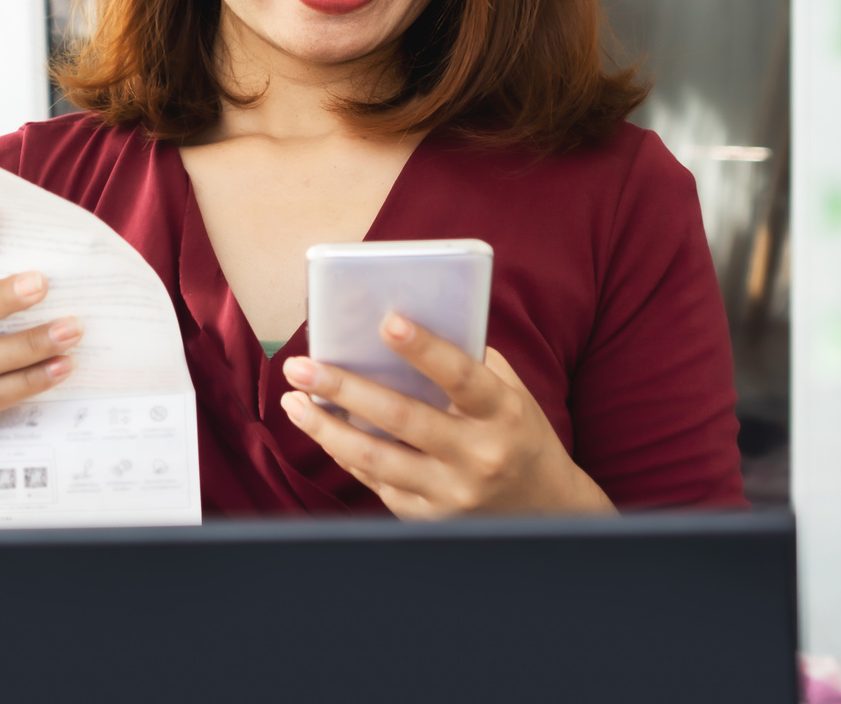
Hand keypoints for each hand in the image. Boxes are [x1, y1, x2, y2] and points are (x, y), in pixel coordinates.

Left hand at [280, 313, 614, 516]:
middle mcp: (479, 456)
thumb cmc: (517, 432)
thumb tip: (397, 327)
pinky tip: (321, 430)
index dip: (425, 349)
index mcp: (503, 413)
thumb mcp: (509, 393)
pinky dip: (344, 454)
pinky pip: (376, 482)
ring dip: (325, 428)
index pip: (461, 375)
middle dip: (344, 388)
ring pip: (376, 459)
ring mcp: (453, 494)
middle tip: (299, 366)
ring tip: (292, 402)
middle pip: (402, 418)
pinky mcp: (430, 518)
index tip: (388, 321)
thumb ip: (465, 361)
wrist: (547, 512)